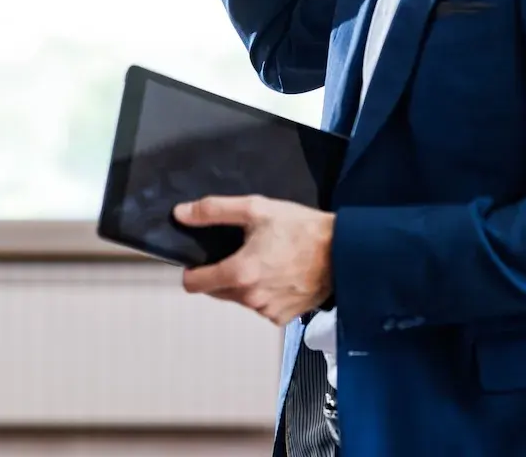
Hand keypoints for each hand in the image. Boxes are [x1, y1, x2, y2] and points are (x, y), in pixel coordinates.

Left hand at [175, 195, 333, 325]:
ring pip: (239, 299)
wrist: (344, 251)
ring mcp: (267, 311)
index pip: (194, 284)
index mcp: (239, 273)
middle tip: (242, 251)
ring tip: (266, 260)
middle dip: (221, 273)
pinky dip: (264, 293)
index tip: (201, 259)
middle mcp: (250, 299)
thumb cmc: (301, 228)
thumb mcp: (256, 208)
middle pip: (216, 291)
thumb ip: (214, 211)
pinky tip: (279, 275)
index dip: (192, 270)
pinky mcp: (283, 318)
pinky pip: (261, 306)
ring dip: (244, 284)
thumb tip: (181, 214)